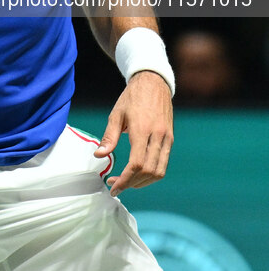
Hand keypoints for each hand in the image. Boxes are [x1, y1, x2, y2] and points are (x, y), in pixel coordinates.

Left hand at [93, 70, 173, 197]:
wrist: (153, 83)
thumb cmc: (132, 97)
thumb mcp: (116, 114)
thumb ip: (109, 137)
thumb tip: (99, 156)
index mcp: (141, 129)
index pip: (136, 164)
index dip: (125, 180)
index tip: (113, 187)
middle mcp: (157, 136)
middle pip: (148, 171)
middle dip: (131, 184)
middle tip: (116, 184)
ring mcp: (166, 138)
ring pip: (159, 171)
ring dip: (143, 182)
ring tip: (127, 181)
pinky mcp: (170, 139)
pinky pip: (163, 163)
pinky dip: (152, 174)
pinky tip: (139, 173)